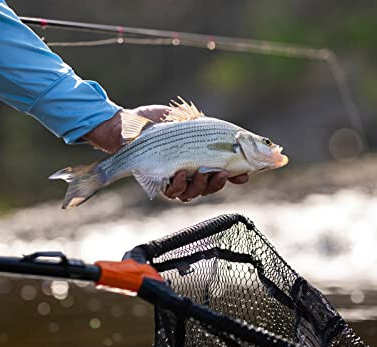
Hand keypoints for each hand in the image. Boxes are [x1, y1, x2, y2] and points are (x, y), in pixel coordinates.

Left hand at [84, 105, 248, 201]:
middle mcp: (188, 175)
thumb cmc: (160, 123)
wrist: (131, 126)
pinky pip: (173, 192)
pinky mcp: (159, 184)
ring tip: (202, 172)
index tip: (245, 174)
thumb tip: (236, 137)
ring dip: (200, 185)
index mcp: (199, 161)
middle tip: (223, 173)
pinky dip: (179, 184)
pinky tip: (180, 173)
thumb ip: (209, 132)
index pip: (220, 174)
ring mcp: (174, 181)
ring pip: (193, 193)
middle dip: (218, 183)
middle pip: (209, 188)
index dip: (234, 177)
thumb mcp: (190, 123)